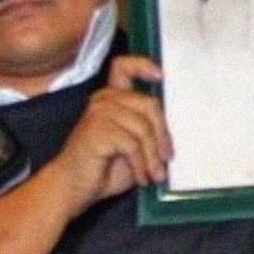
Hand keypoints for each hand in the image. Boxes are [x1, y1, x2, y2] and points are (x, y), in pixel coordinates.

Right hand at [47, 55, 172, 213]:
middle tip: (167, 159)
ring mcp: (98, 112)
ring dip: (153, 157)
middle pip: (149, 105)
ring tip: (155, 175)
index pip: (124, 67)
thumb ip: (149, 129)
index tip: (161, 76)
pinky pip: (132, 145)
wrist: (76, 187)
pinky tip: (141, 178)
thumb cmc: (107, 167)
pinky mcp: (96, 129)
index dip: (143, 65)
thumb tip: (177, 128)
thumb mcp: (136, 145)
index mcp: (113, 98)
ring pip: (143, 128)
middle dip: (163, 135)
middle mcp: (105, 100)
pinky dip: (141, 165)